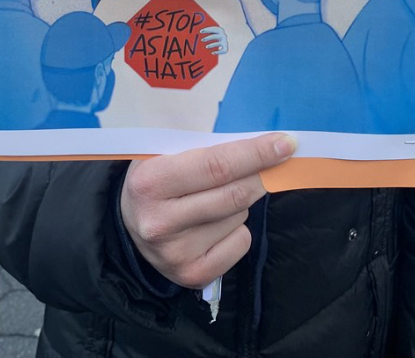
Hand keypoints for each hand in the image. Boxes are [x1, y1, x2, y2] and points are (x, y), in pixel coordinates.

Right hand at [121, 133, 296, 288]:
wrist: (129, 227)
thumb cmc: (155, 179)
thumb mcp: (164, 152)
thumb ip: (204, 145)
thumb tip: (259, 141)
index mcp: (150, 182)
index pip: (216, 165)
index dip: (255, 154)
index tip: (285, 144)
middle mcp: (160, 221)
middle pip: (234, 194)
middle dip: (261, 175)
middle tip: (275, 161)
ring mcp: (175, 253)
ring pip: (239, 216)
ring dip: (242, 201)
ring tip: (217, 196)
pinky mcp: (191, 274)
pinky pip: (240, 243)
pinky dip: (238, 229)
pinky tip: (217, 224)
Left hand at [201, 26, 227, 54]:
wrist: (222, 41)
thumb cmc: (213, 35)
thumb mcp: (212, 32)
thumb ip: (206, 30)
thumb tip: (199, 31)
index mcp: (220, 30)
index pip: (213, 29)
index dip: (207, 29)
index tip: (200, 31)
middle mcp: (223, 35)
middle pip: (215, 36)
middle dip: (208, 38)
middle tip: (202, 40)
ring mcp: (225, 42)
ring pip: (218, 43)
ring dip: (211, 45)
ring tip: (206, 47)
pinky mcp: (225, 48)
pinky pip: (223, 50)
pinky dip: (218, 52)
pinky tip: (212, 53)